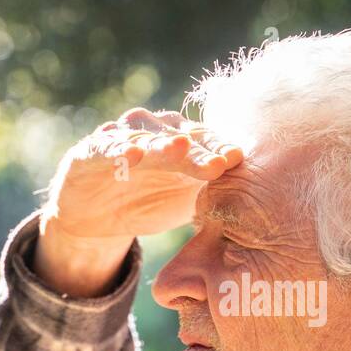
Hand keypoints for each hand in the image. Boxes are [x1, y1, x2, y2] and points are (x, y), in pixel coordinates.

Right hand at [33, 108, 242, 296]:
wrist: (95, 219)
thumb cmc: (148, 202)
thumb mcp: (186, 201)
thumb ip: (216, 192)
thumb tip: (262, 198)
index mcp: (180, 140)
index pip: (204, 141)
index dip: (220, 149)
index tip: (239, 159)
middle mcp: (151, 132)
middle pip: (179, 136)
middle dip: (199, 149)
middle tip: (220, 161)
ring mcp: (119, 138)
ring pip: (144, 136)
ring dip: (162, 142)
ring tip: (179, 149)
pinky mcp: (88, 152)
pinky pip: (104, 147)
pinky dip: (117, 149)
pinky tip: (133, 155)